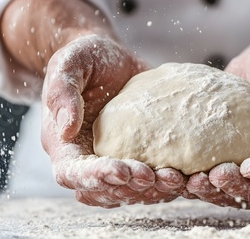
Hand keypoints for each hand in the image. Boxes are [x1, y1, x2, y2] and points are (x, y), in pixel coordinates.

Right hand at [41, 34, 184, 207]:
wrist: (112, 59)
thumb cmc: (86, 58)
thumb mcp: (69, 62)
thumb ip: (62, 90)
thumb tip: (66, 128)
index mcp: (64, 144)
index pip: (72, 173)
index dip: (95, 177)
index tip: (122, 171)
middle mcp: (87, 159)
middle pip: (103, 190)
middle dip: (129, 188)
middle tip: (154, 176)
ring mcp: (114, 161)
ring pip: (128, 192)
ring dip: (152, 191)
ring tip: (176, 178)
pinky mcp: (139, 157)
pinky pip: (149, 181)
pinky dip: (167, 183)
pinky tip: (187, 176)